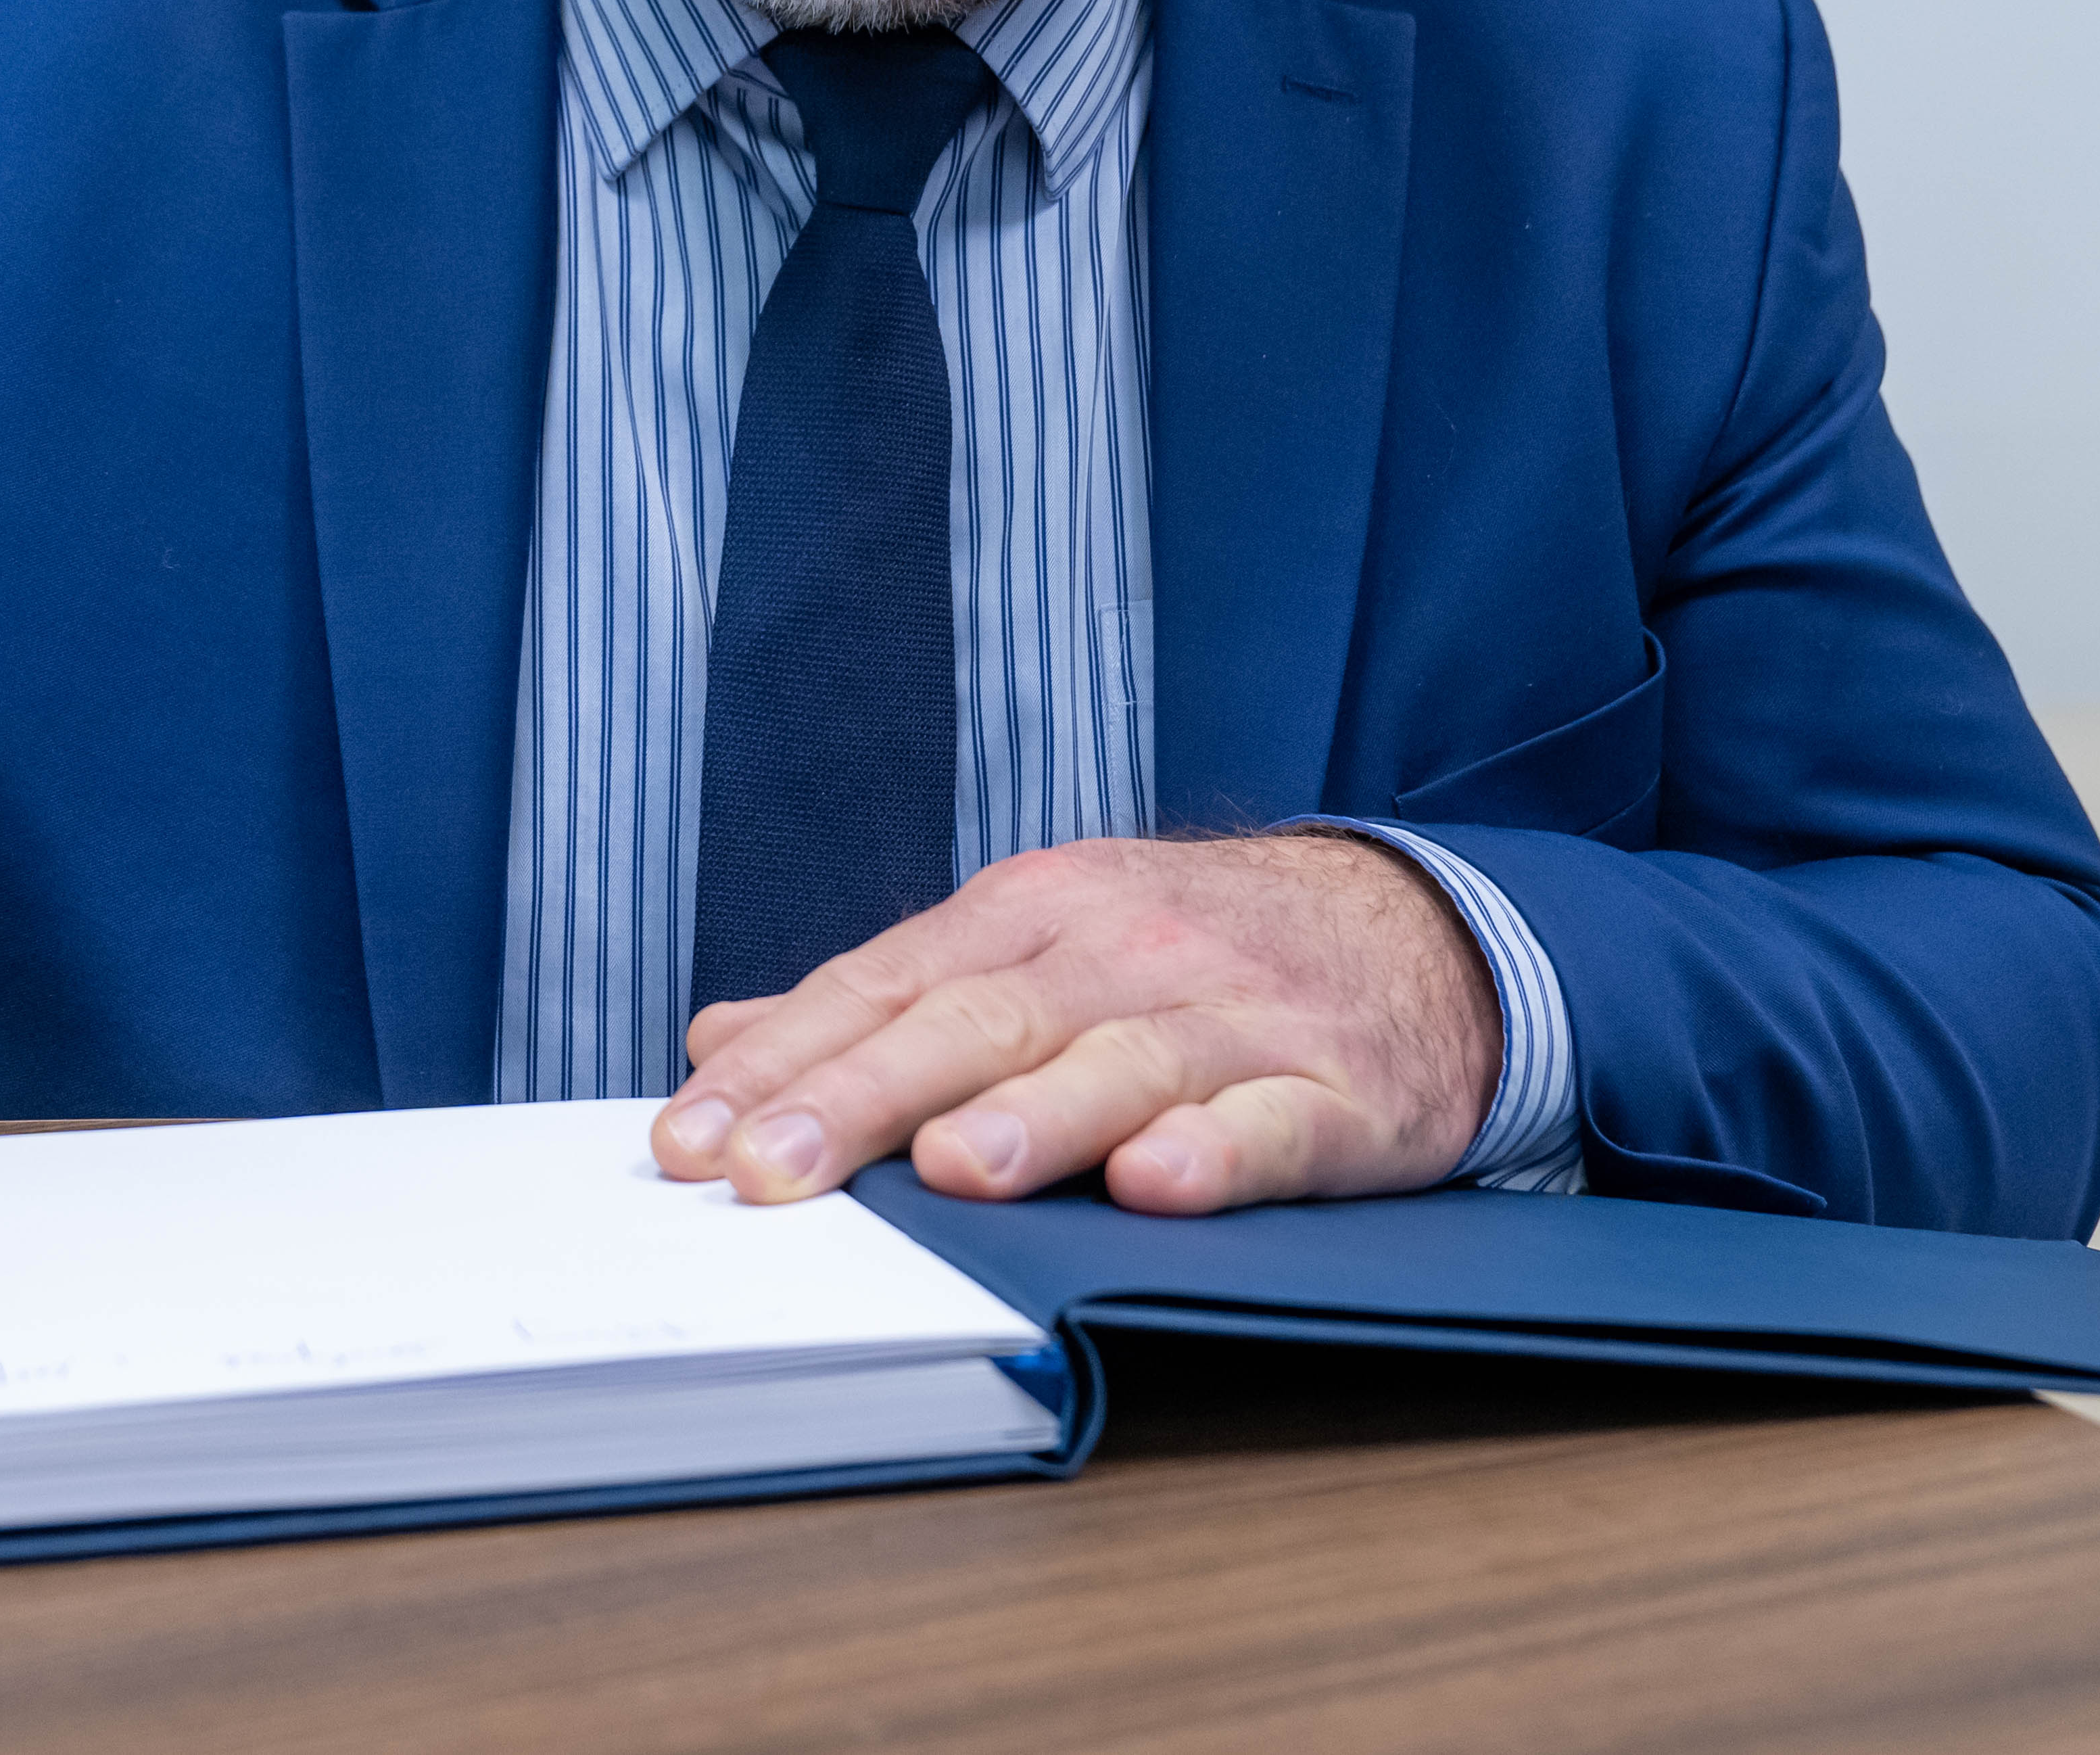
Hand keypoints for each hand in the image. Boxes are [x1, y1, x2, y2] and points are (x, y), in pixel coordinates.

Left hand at [648, 832, 1498, 1213]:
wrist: (1412, 932)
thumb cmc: (1187, 955)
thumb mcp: (1030, 949)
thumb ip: (882, 1001)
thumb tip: (720, 1038)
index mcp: (1027, 918)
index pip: (877, 990)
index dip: (780, 1068)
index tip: (687, 1140)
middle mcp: (1115, 955)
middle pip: (972, 1025)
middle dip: (860, 1101)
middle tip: (766, 1173)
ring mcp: (1228, 1017)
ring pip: (1114, 1065)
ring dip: (1032, 1118)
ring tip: (950, 1170)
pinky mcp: (1333, 1091)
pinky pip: (1268, 1122)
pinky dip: (1215, 1148)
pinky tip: (1158, 1182)